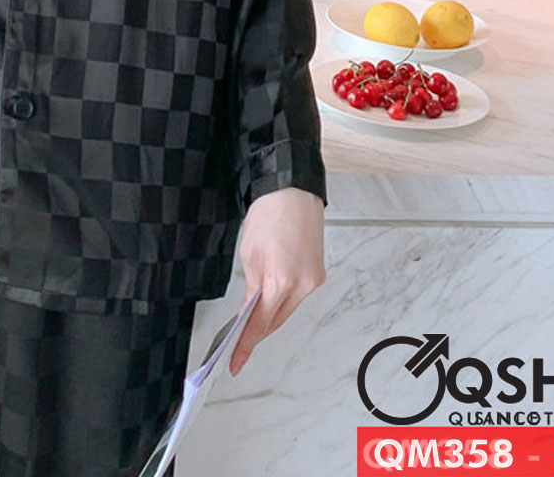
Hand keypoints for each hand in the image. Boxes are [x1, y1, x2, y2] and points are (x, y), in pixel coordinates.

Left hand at [228, 186, 325, 376]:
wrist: (291, 191)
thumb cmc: (268, 215)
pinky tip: (271, 299)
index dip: (245, 345)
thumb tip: (250, 312)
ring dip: (270, 314)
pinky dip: (283, 300)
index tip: (235, 362)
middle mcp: (302, 286)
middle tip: (237, 344)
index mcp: (280, 281)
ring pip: (287, 309)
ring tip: (251, 318)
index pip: (260, 324)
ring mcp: (314, 281)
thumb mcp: (249, 255)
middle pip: (276, 320)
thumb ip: (251, 289)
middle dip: (257, 331)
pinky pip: (297, 296)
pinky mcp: (318, 273)